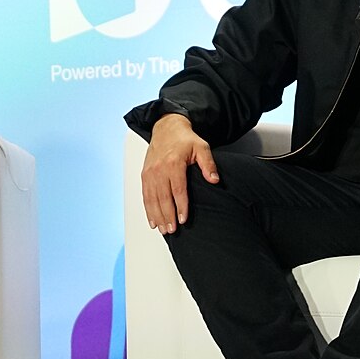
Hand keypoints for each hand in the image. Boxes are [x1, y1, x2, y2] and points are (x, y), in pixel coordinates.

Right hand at [141, 113, 216, 234]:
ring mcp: (150, 173)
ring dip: (157, 216)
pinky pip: (145, 195)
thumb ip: (209, 164)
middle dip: (167, 216)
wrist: (166, 128)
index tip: (183, 219)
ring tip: (163, 229)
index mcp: (173, 163)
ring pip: (152, 199)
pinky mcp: (145, 175)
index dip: (180, 206)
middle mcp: (159, 169)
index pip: (177, 190)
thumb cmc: (184, 139)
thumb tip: (214, 180)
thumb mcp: (202, 147)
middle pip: (163, 198)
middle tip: (172, 230)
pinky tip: (152, 220)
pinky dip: (148, 209)